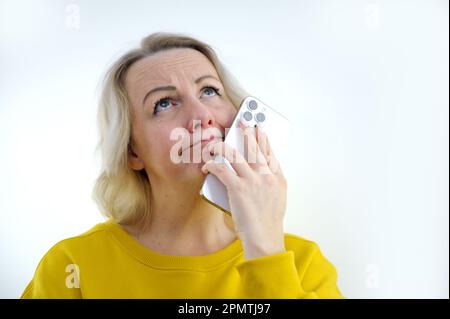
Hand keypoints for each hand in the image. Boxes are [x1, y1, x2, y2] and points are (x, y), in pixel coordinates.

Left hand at [201, 120, 287, 259]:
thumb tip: (260, 171)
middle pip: (255, 148)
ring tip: (216, 143)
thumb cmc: (268, 222)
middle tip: (241, 121)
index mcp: (277, 178)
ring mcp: (253, 181)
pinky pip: (222, 169)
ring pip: (236, 155)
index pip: (270, 153)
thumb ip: (270, 183)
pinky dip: (212, 164)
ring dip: (223, 146)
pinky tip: (207, 164)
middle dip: (247, 133)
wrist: (265, 239)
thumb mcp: (277, 199)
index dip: (263, 139)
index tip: (259, 129)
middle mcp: (267, 176)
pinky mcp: (239, 188)